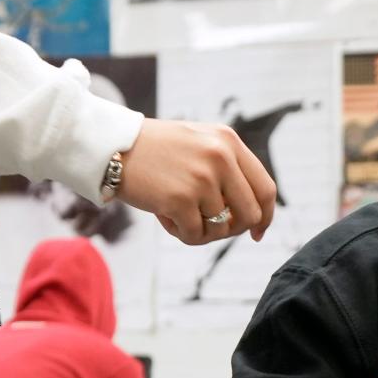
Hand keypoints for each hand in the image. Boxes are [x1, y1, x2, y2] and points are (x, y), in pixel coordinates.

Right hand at [117, 119, 276, 245]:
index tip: (257, 232)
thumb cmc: (154, 149)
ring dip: (199, 230)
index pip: (265, 188)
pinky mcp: (180, 200)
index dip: (265, 217)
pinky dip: (180, 232)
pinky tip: (162, 215)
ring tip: (175, 213)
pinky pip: (195, 235)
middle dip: (232, 229)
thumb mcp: (199, 143)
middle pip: (250, 215)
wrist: (111, 145)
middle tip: (209, 228)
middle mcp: (221, 158)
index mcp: (229, 142)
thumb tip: (252, 215)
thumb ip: (228, 169)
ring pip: (221, 229)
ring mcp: (202, 179)